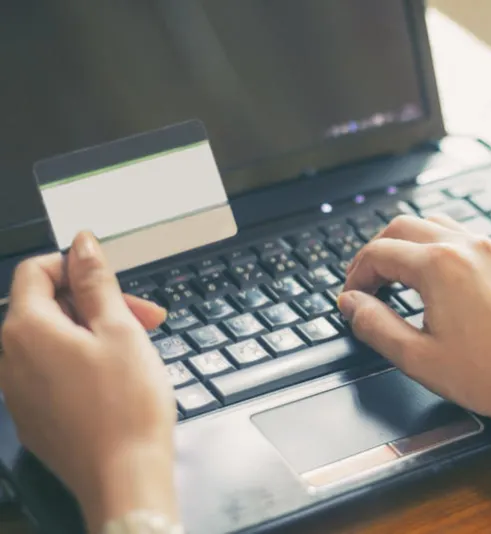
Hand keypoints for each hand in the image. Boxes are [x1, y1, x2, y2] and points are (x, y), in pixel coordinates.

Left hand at [0, 232, 177, 532]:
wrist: (124, 476)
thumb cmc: (126, 406)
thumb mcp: (119, 329)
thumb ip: (96, 282)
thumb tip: (82, 244)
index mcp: (26, 329)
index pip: (35, 271)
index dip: (76, 266)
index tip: (111, 278)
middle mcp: (9, 359)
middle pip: (46, 306)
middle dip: (95, 303)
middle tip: (144, 317)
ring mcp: (17, 391)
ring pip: (51, 340)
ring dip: (92, 332)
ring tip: (136, 347)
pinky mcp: (33, 415)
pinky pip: (51, 371)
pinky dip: (82, 362)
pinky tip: (118, 377)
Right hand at [339, 215, 490, 432]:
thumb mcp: (419, 358)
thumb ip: (376, 325)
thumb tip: (351, 304)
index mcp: (440, 266)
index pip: (379, 253)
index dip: (356, 274)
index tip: (351, 298)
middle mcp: (467, 247)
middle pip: (403, 227)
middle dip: (377, 252)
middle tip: (367, 284)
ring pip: (436, 225)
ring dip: (408, 245)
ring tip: (399, 279)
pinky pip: (465, 239)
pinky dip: (439, 249)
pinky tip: (439, 282)